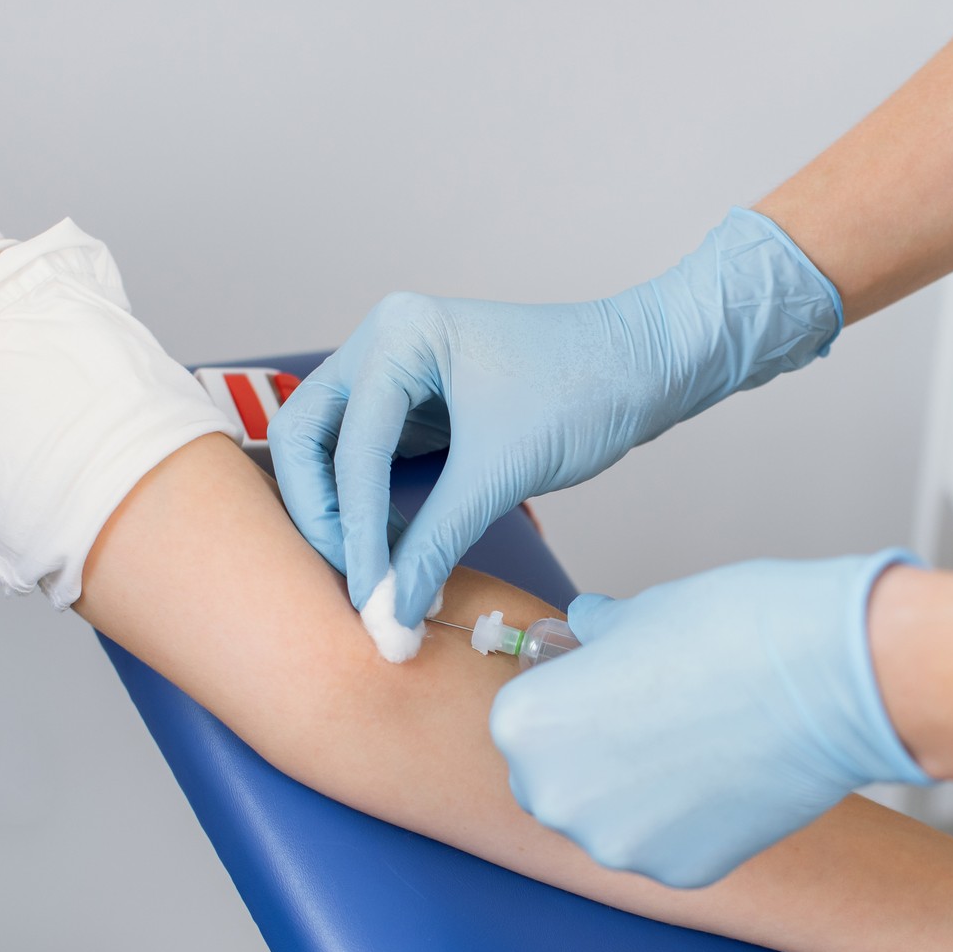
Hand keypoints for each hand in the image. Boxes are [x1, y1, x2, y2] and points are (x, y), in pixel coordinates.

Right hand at [269, 208, 842, 626]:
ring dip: (342, 513)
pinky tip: (395, 553)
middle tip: (355, 582)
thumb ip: (438, 541)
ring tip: (373, 575)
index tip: (369, 598)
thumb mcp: (505, 471)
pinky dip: (370, 507)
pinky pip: (367, 461)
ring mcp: (394, 373)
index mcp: (397, 335)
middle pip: (304, 439)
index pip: (350, 447)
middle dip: (325, 515)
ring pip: (329, 452)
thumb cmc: (586, 391)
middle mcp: (381, 344)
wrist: (648, 366)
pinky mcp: (416, 407)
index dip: (357, 531)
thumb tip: (389, 615)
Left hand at [490, 552, 927, 886]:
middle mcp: (555, 796)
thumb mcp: (638, 613)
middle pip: (555, 783)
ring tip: (698, 745)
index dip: (567, 702)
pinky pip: (666, 848)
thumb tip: (590, 630)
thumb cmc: (729, 629)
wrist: (826, 676)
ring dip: (638, 796)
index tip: (605, 689)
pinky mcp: (678, 874)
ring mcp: (617, 846)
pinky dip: (689, 822)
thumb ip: (598, 638)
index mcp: (525, 725)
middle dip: (590, 758)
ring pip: (611, 824)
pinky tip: (726, 777)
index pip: (522, 724)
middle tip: (651, 721)